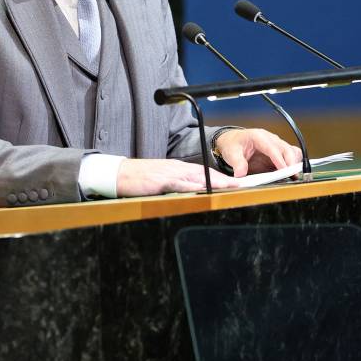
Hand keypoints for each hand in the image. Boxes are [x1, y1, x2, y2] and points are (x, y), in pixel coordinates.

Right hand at [115, 158, 240, 196]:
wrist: (119, 173)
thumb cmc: (138, 178)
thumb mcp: (159, 180)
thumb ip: (175, 184)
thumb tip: (189, 192)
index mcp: (176, 168)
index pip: (202, 172)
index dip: (219, 177)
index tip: (233, 182)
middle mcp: (176, 168)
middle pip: (205, 173)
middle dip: (224, 179)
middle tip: (240, 184)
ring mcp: (170, 173)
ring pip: (197, 177)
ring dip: (215, 181)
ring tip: (231, 186)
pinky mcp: (161, 181)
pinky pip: (181, 184)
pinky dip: (194, 187)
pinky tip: (204, 190)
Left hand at [214, 129, 302, 177]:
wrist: (233, 141)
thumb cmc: (233, 144)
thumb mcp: (231, 153)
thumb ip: (237, 163)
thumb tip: (241, 174)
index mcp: (259, 136)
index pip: (272, 148)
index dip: (279, 160)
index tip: (284, 171)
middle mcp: (270, 139)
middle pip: (287, 149)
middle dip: (291, 163)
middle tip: (291, 176)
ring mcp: (276, 145)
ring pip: (293, 152)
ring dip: (294, 164)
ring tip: (293, 176)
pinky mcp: (279, 153)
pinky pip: (292, 157)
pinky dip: (293, 165)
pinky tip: (290, 175)